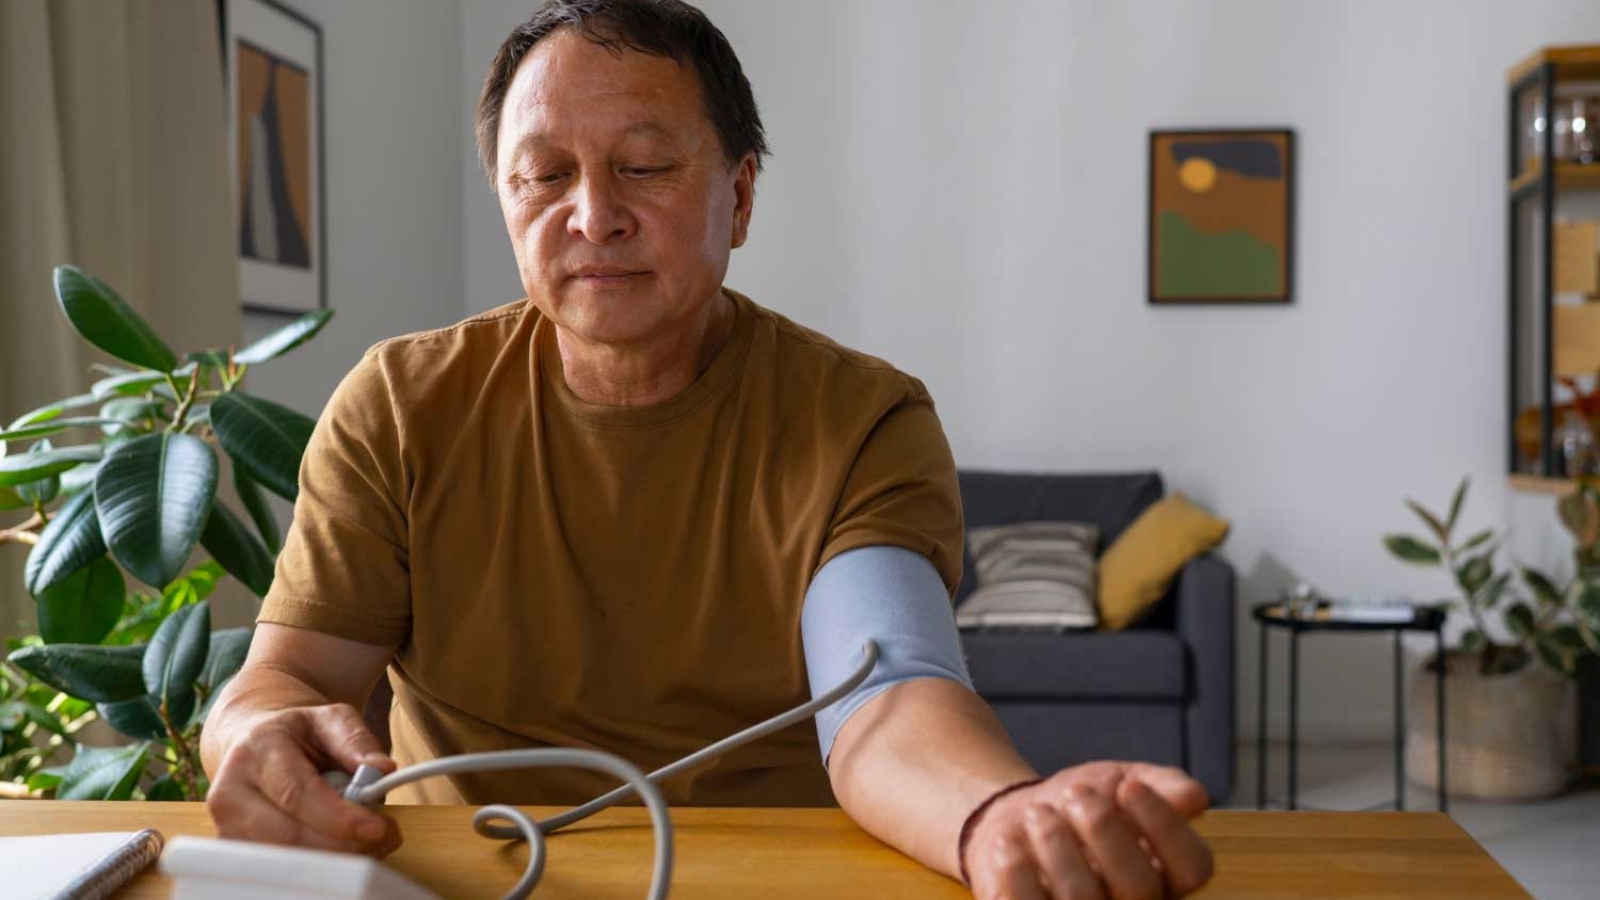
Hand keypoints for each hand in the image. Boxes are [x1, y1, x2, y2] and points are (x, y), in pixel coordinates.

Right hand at [206, 702, 401, 856]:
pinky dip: (317, 865)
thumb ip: (356, 741)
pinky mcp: (233, 849)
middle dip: (343, 844)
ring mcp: (225, 825)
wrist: (254, 743)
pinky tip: (340, 848)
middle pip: (287, 835)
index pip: (295, 793)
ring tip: (366, 842)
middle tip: (384, 838)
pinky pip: (277, 869)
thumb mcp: (330, 720)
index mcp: (257, 749)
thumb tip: (382, 770)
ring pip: (283, 859)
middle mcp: (230, 790)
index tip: (377, 828)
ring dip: (333, 858)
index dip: (338, 816)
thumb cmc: (297, 735)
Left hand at [962, 762, 1213, 899]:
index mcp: (1167, 875)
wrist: (1018, 818)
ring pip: (1082, 897)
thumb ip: (1162, 784)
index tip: (1130, 786)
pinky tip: (1009, 842)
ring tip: (1037, 813)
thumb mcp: (1121, 780)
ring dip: (1054, 841)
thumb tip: (1195, 798)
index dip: (1165, 825)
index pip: (1193, 867)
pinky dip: (1015, 870)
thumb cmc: (1079, 803)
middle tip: (1076, 793)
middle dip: (1103, 828)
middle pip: (1139, 886)